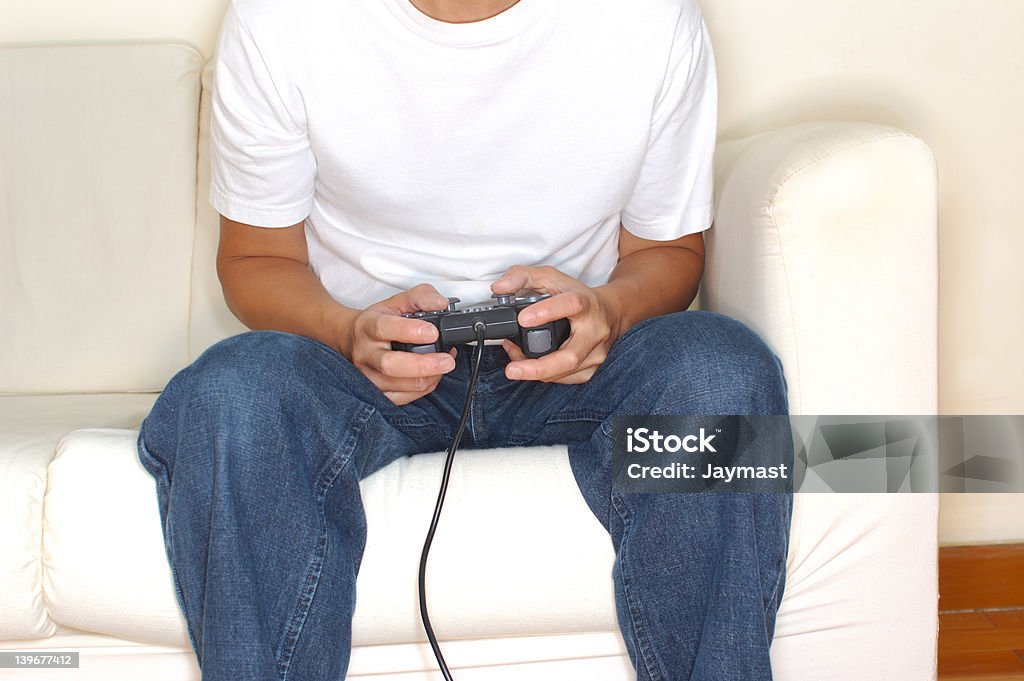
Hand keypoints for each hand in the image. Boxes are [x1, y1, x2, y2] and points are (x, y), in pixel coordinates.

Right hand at [342, 284, 456, 404]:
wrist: (353, 339)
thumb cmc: (376, 322)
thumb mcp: (397, 301)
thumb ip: (421, 297)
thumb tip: (441, 303)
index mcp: (367, 326)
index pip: (384, 328)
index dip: (409, 331)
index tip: (433, 332)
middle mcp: (365, 353)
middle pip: (390, 365)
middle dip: (423, 365)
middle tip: (447, 361)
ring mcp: (368, 376)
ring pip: (399, 386)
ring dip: (428, 377)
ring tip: (443, 364)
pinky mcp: (376, 393)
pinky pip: (402, 398)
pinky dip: (423, 389)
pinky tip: (432, 376)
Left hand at [491, 266, 623, 383]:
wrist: (611, 312)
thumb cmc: (579, 295)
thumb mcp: (551, 277)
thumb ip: (522, 276)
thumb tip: (499, 287)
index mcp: (586, 304)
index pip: (571, 305)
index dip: (547, 312)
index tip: (522, 319)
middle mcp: (595, 331)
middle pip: (569, 356)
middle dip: (538, 367)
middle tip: (512, 369)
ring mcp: (596, 353)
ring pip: (563, 371)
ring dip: (534, 370)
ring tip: (514, 360)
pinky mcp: (591, 369)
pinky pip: (564, 378)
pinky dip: (544, 375)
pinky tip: (530, 364)